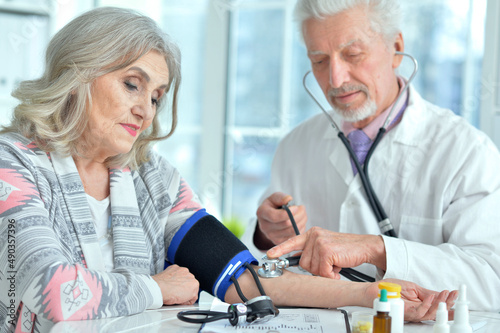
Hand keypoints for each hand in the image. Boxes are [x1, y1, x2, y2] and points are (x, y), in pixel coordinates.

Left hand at [152, 264, 198, 304]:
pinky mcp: (175, 267)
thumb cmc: (168, 295)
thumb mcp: (182, 302)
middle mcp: (190, 275)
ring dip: (180, 280)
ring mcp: (182, 270)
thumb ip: (188, 298)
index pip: (194, 292)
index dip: (188, 297)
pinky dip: (174, 275)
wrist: (157, 288)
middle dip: (184, 287)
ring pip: (184, 276)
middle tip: (177, 293)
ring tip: (172, 286)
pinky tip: (169, 281)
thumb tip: (187, 299)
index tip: (183, 298)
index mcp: (194, 285)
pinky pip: (177, 272)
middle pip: (189, 283)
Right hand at [255, 192, 306, 248]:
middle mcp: (264, 226)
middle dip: (298, 215)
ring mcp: (271, 236)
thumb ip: (281, 197)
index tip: (296, 207)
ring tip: (302, 213)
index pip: (274, 216)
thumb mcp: (275, 197)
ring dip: (301, 221)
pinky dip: (300, 228)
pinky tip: (300, 221)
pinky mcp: (279, 242)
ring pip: (292, 230)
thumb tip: (288, 200)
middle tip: (302, 208)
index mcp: (261, 213)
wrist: (270, 218)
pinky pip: (294, 236)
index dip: (288, 213)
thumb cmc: (274, 205)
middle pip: (286, 224)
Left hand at [266, 227, 385, 277]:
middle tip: (330, 264)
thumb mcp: (326, 247)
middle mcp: (314, 235)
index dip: (280, 249)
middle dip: (316, 268)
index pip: (292, 241)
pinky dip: (331, 274)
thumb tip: (301, 264)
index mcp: (312, 233)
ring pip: (311, 268)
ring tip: (335, 264)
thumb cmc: (346, 250)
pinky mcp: (326, 250)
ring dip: (325, 272)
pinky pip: (322, 271)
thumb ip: (313, 252)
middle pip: (303, 263)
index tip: (269, 255)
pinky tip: (338, 267)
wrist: (365, 247)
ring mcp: (319, 242)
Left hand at [365, 278, 457, 320]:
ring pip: (430, 313)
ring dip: (440, 303)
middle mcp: (418, 311)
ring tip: (445, 294)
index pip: (438, 305)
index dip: (449, 302)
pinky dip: (427, 304)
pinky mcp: (405, 313)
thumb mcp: (413, 288)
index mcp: (421, 304)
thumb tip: (441, 294)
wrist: (375, 289)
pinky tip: (432, 297)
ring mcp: (412, 313)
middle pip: (437, 311)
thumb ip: (427, 293)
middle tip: (455, 295)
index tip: (457, 295)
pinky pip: (419, 312)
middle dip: (448, 303)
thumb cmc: (391, 288)